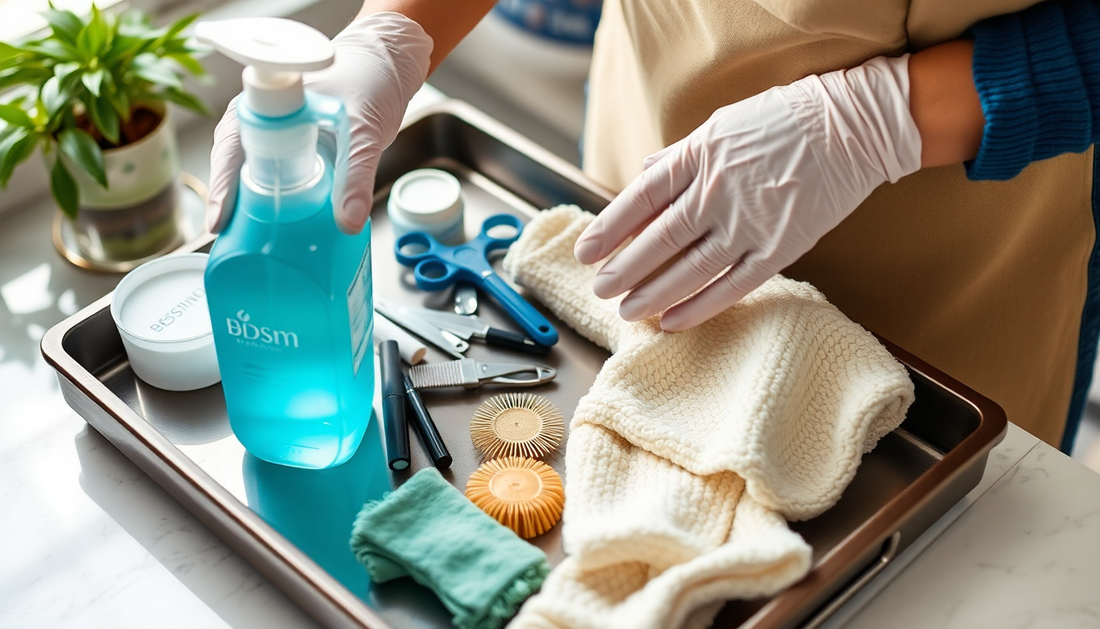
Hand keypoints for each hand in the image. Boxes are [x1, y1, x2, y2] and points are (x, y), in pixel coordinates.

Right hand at [205, 12, 431, 233]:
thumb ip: (356, 177)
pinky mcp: (296, 143)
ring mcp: (278, 129)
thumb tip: (347, 222)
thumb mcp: (364, 133)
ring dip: (247, 199)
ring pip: (250, 166)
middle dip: (228, 199)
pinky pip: (274, 169)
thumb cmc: (373, 80)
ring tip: (244, 237)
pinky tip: (274, 221)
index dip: (223, 184)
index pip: (231, 145)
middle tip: (226, 235)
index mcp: (268, 101)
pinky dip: (272, 194)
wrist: (391, 62)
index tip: (220, 218)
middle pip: (232, 160)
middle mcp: (265, 115)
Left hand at [573, 55, 921, 330]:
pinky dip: (699, 306)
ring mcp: (749, 222)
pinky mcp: (779, 247)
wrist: (852, 125)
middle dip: (624, 270)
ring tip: (627, 311)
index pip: (640, 198)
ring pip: (690, 269)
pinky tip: (672, 321)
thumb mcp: (721, 125)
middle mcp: (717, 191)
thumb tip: (644, 172)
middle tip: (600, 290)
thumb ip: (680, 155)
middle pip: (659, 240)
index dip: (609, 228)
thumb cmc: (783, 121)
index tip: (586, 252)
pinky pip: (731, 285)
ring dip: (653, 294)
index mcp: (698, 156)